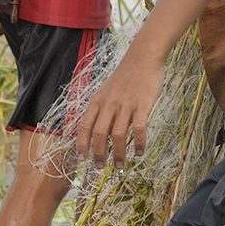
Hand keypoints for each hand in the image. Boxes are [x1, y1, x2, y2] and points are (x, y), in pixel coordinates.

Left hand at [76, 51, 162, 165]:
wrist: (142, 58)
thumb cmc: (125, 77)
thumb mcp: (107, 91)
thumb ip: (102, 110)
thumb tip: (99, 133)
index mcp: (97, 100)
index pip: (85, 126)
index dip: (82, 144)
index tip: (82, 159)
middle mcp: (109, 103)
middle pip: (99, 133)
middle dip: (98, 154)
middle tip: (100, 168)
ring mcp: (125, 104)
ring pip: (118, 135)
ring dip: (118, 153)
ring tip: (120, 166)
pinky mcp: (142, 105)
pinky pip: (138, 128)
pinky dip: (138, 143)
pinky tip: (139, 152)